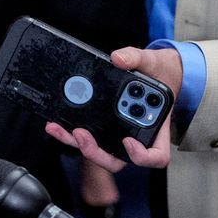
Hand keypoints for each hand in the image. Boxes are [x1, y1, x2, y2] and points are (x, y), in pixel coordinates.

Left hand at [46, 45, 180, 169]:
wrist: (154, 70)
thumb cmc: (159, 72)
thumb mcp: (152, 60)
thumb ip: (137, 58)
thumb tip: (118, 58)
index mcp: (157, 128)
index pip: (156, 156)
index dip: (142, 156)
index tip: (128, 141)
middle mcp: (137, 136)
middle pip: (118, 159)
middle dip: (97, 152)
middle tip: (81, 134)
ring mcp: (119, 133)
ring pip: (100, 151)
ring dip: (78, 143)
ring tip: (59, 128)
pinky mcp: (104, 126)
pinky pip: (90, 135)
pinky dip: (72, 132)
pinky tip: (58, 122)